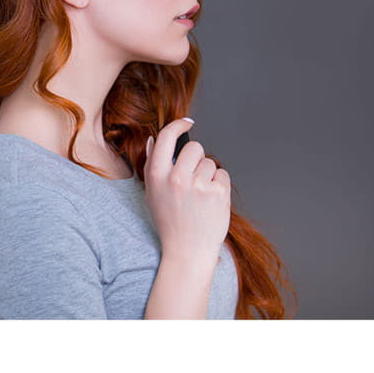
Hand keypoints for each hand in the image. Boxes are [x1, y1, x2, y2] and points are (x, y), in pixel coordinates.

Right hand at [143, 118, 230, 264]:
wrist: (188, 250)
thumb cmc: (169, 221)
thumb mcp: (152, 192)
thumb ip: (151, 165)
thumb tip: (153, 140)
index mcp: (157, 175)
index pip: (167, 137)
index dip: (178, 125)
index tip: (186, 122)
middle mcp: (176, 178)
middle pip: (194, 147)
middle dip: (196, 158)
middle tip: (193, 177)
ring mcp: (198, 185)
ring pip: (209, 162)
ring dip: (208, 174)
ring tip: (200, 195)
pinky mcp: (218, 193)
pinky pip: (222, 174)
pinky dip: (219, 185)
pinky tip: (211, 200)